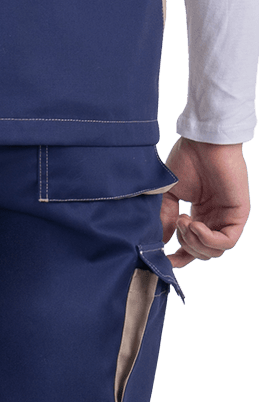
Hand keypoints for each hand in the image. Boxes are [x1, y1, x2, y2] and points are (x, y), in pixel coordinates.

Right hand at [159, 137, 250, 269]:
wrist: (204, 142)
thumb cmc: (188, 160)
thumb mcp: (169, 194)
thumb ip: (165, 218)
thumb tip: (160, 243)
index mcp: (201, 215)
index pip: (193, 248)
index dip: (179, 258)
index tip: (163, 259)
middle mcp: (215, 219)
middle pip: (203, 253)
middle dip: (185, 246)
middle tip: (176, 224)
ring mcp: (228, 218)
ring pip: (214, 252)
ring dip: (195, 242)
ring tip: (184, 221)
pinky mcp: (239, 215)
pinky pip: (227, 242)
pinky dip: (208, 239)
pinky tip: (195, 224)